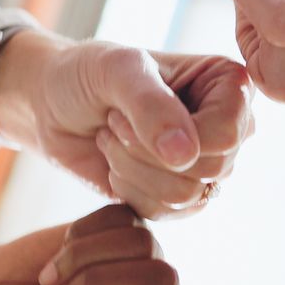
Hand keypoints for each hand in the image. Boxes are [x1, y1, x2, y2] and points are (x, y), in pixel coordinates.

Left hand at [0, 30, 253, 218]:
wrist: (54, 104)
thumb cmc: (87, 73)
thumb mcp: (117, 71)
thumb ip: (152, 106)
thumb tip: (186, 157)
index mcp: (229, 85)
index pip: (226, 135)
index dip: (176, 134)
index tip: (129, 106)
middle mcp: (229, 126)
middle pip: (211, 170)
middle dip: (145, 151)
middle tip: (114, 122)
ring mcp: (207, 164)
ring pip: (187, 196)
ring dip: (132, 169)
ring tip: (112, 139)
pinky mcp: (181, 196)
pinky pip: (166, 213)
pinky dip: (128, 190)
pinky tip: (115, 163)